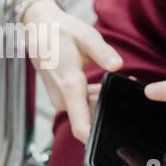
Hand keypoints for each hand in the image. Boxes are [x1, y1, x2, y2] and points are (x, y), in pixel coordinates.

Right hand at [22, 0, 121, 142]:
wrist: (37, 28)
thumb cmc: (61, 31)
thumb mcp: (85, 36)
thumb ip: (103, 53)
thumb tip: (118, 65)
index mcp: (69, 86)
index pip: (82, 128)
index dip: (98, 137)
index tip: (117, 135)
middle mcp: (61, 98)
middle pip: (90, 119)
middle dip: (109, 110)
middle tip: (127, 90)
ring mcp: (59, 98)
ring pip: (86, 111)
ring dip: (101, 102)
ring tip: (118, 83)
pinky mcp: (60, 96)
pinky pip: (80, 104)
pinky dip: (92, 98)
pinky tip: (103, 85)